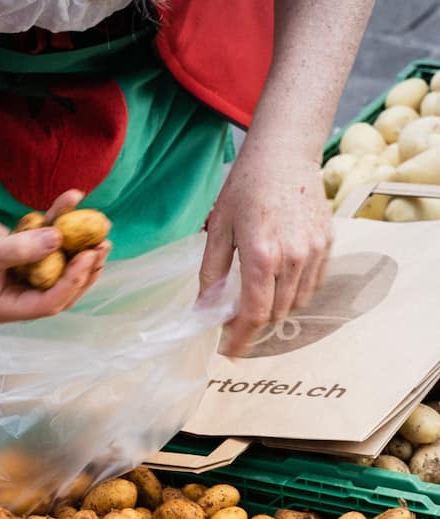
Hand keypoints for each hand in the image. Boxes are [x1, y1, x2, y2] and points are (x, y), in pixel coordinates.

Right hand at [0, 190, 109, 323]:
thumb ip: (17, 249)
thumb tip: (56, 241)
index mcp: (6, 307)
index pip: (49, 302)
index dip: (71, 282)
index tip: (87, 257)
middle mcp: (17, 292)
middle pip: (61, 285)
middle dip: (83, 267)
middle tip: (102, 244)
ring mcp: (19, 270)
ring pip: (57, 260)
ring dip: (78, 243)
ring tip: (100, 226)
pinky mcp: (19, 246)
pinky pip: (45, 234)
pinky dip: (58, 218)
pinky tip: (72, 198)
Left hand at [199, 144, 333, 357]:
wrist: (285, 152)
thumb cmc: (247, 186)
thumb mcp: (219, 228)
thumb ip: (211, 273)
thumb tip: (204, 310)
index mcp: (262, 255)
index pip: (254, 315)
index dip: (241, 339)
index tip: (230, 351)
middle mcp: (293, 258)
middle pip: (274, 314)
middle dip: (253, 323)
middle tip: (235, 318)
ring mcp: (314, 252)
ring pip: (296, 303)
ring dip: (275, 308)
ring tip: (257, 295)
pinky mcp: (327, 244)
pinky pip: (313, 285)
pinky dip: (295, 292)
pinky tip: (280, 280)